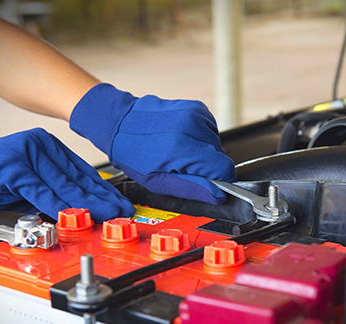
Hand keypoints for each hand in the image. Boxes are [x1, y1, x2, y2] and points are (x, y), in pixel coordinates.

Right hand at [0, 128, 134, 220]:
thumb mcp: (33, 183)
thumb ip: (57, 189)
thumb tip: (86, 206)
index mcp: (48, 145)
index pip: (83, 171)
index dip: (104, 191)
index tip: (120, 203)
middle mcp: (40, 145)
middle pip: (78, 179)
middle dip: (103, 199)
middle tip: (122, 212)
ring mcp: (26, 154)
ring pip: (63, 186)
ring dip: (87, 205)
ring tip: (106, 216)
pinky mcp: (12, 168)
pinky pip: (40, 192)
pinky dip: (57, 206)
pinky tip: (72, 215)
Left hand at [70, 83, 235, 204]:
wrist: (120, 123)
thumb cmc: (134, 154)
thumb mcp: (159, 182)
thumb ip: (192, 189)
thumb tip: (219, 195)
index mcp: (181, 149)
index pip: (224, 168)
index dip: (220, 179)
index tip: (208, 182)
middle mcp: (191, 127)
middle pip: (220, 156)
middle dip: (207, 165)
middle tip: (182, 165)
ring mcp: (194, 114)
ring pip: (217, 143)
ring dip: (204, 151)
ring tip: (180, 151)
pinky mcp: (196, 107)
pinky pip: (211, 129)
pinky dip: (202, 137)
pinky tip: (183, 139)